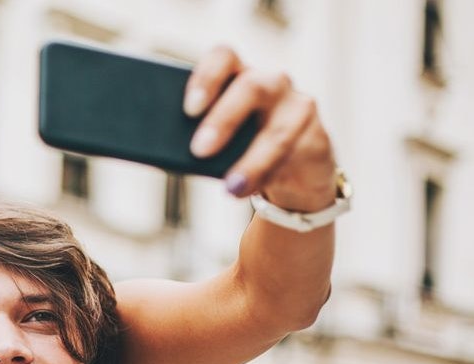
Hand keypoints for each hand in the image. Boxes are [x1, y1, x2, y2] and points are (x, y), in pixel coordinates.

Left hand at [185, 46, 337, 211]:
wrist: (291, 173)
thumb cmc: (241, 150)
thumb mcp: (216, 141)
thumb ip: (194, 137)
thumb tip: (162, 152)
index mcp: (237, 76)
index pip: (223, 57)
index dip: (206, 78)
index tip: (189, 110)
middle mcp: (270, 84)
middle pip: (251, 86)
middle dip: (223, 119)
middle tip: (199, 150)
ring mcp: (297, 108)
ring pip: (276, 129)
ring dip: (251, 160)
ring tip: (230, 186)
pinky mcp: (317, 137)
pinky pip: (292, 154)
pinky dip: (266, 174)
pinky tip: (246, 190)